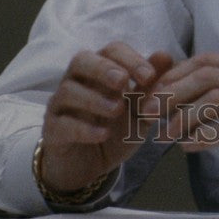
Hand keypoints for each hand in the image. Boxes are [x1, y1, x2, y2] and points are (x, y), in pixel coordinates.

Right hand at [39, 41, 173, 194]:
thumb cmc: (115, 130)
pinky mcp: (52, 131)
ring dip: (94, 98)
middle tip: (123, 82)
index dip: (130, 59)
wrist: (90, 168)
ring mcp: (61, 106)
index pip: (111, 51)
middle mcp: (77, 82)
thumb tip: (166, 56)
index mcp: (100, 71)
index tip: (149, 76)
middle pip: (81, 60)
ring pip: (68, 91)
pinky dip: (84, 128)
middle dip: (103, 68)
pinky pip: (62, 124)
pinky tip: (103, 134)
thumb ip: (151, 87)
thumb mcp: (140, 110)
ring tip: (117, 110)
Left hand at [152, 53, 218, 206]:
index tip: (152, 92)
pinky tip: (187, 146)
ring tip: (163, 133)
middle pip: (206, 74)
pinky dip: (202, 137)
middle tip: (147, 111)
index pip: (207, 60)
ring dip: (181, 116)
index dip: (174, 74)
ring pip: (213, 99)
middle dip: (170, 92)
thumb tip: (184, 97)